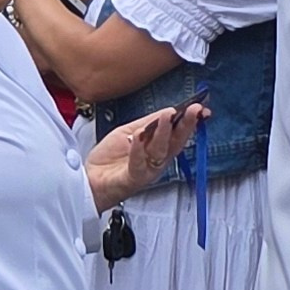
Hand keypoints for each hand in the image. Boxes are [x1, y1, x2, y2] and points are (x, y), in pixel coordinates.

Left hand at [85, 101, 204, 206]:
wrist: (89, 181)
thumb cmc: (110, 159)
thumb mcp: (129, 132)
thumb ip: (148, 124)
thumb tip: (169, 111)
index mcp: (158, 149)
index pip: (179, 134)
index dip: (191, 122)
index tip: (200, 108)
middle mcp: (156, 160)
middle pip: (175, 142)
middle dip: (186, 125)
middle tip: (194, 110)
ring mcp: (146, 170)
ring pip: (159, 151)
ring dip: (164, 132)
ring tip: (167, 116)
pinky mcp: (131, 179)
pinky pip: (137, 164)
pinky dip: (138, 150)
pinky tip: (139, 136)